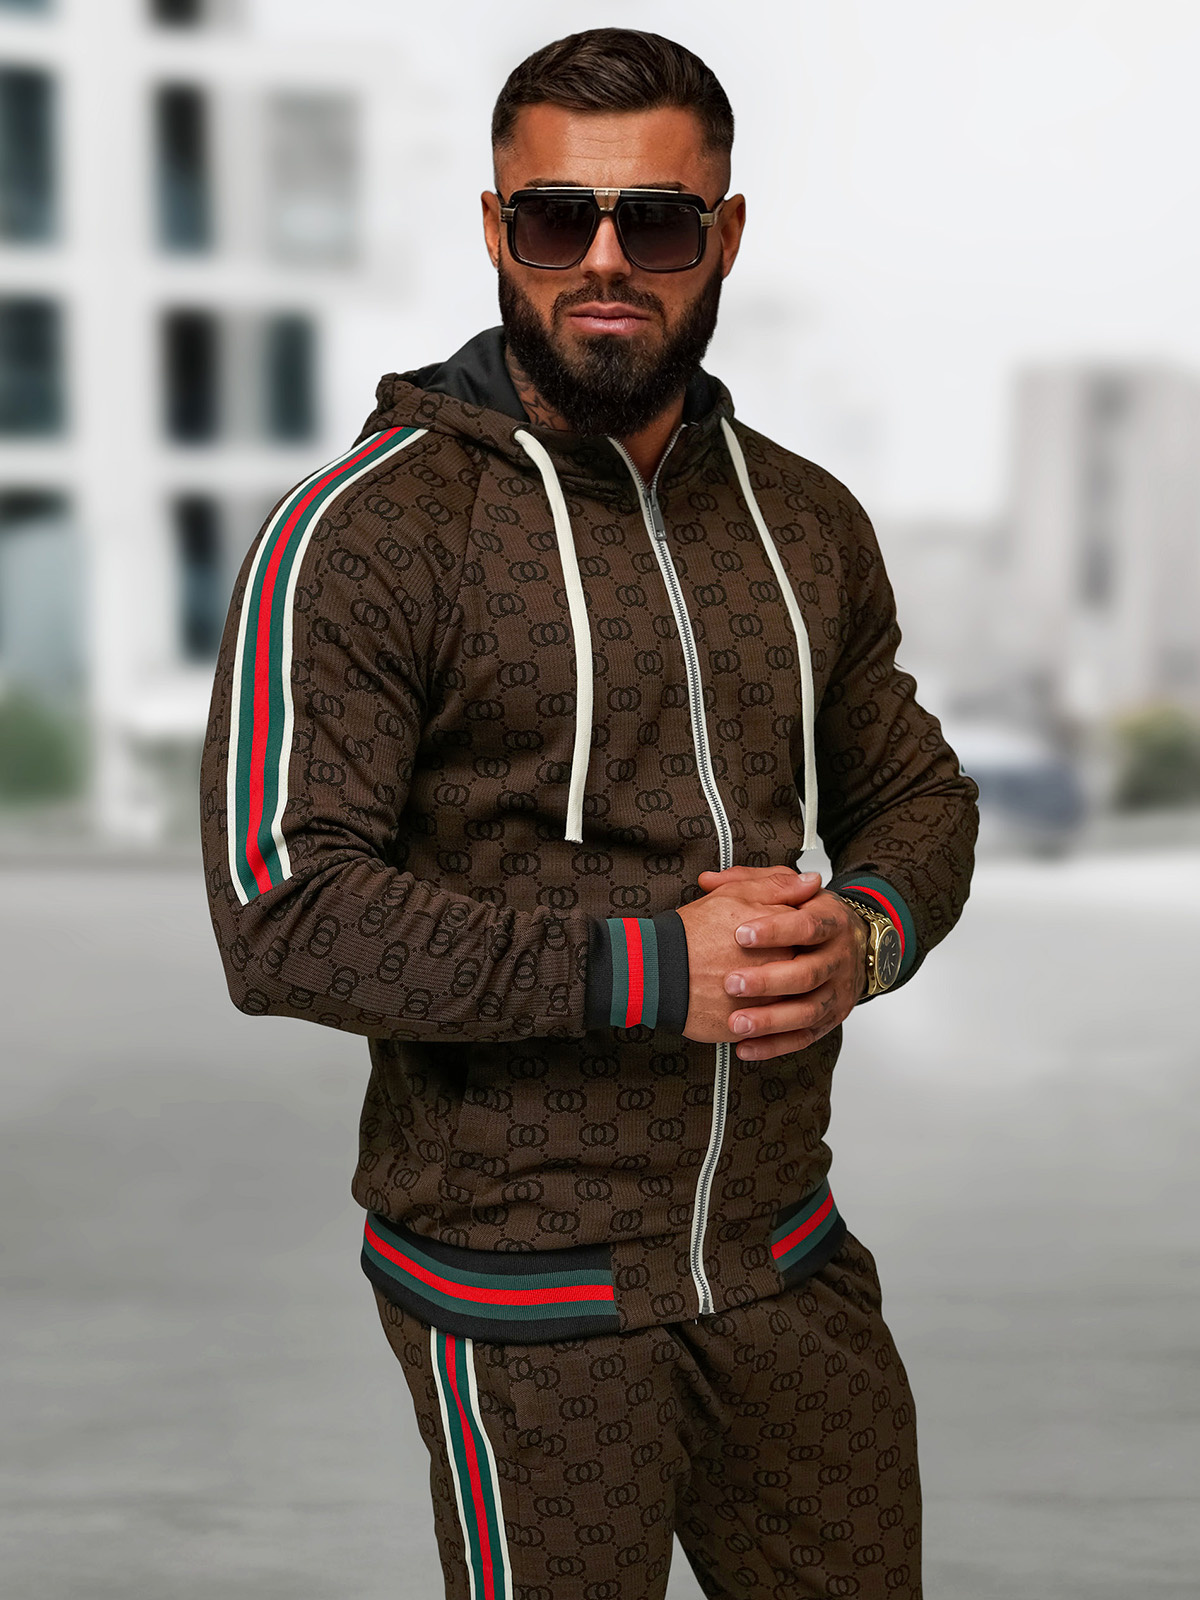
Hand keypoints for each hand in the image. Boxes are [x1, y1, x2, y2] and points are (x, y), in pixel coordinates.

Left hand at [697, 866, 868, 1060]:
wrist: (861, 945)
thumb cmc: (814, 917)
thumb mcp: (792, 893)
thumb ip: (753, 883)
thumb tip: (709, 880)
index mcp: (831, 922)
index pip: (807, 926)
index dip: (775, 930)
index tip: (740, 934)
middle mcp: (839, 959)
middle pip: (808, 973)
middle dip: (769, 980)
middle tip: (731, 983)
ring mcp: (837, 992)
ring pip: (808, 1011)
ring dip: (771, 1020)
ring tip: (736, 1023)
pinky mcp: (830, 1019)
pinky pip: (804, 1037)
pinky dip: (775, 1046)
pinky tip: (745, 1047)